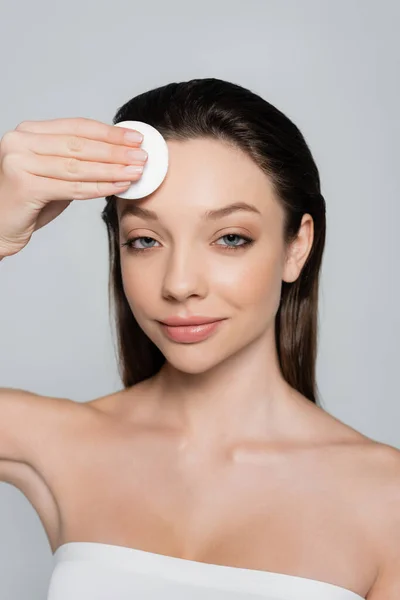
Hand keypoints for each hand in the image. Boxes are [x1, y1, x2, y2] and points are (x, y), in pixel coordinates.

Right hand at [0, 117, 146, 256]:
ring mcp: (19, 162)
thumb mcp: (53, 172)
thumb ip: (76, 160)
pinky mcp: (25, 186)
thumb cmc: (29, 200)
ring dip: (112, 169)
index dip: (109, 132)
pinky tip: (118, 186)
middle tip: (141, 155)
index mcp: (29, 131)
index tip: (135, 137)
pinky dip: (98, 188)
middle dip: (115, 151)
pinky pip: (71, 187)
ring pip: (77, 166)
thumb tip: (118, 154)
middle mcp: (21, 141)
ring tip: (136, 171)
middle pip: (79, 145)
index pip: (76, 126)